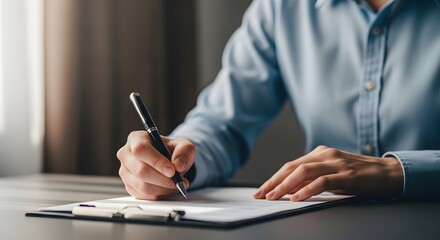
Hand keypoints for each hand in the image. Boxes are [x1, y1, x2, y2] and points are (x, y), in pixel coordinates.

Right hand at [116, 131, 194, 199]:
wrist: (169, 161)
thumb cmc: (173, 150)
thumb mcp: (184, 145)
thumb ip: (184, 151)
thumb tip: (178, 165)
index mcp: (136, 138)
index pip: (141, 149)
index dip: (156, 161)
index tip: (172, 170)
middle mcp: (126, 155)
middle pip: (140, 170)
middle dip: (163, 179)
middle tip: (179, 180)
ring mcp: (125, 172)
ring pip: (142, 186)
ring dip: (163, 188)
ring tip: (177, 184)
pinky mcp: (129, 187)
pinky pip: (144, 196)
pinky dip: (160, 195)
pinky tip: (169, 189)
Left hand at [253, 145, 403, 200]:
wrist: (389, 173)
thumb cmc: (358, 175)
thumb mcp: (332, 173)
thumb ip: (313, 177)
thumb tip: (290, 188)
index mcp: (319, 153)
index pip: (290, 165)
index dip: (274, 178)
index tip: (261, 190)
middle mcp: (324, 155)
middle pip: (292, 167)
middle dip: (273, 182)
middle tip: (260, 195)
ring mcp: (335, 163)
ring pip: (303, 172)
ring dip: (285, 186)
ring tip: (273, 197)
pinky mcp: (346, 175)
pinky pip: (322, 182)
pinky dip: (307, 190)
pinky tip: (296, 198)